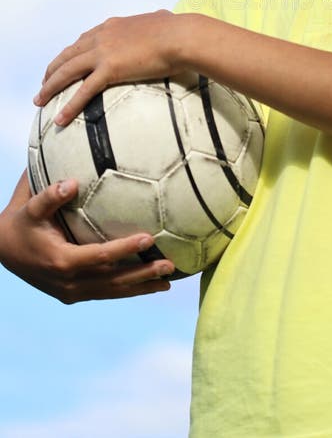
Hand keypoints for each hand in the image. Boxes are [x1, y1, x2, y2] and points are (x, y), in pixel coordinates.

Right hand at [0, 171, 174, 302]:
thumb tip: (73, 182)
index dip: (125, 248)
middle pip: (113, 281)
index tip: (149, 238)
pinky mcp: (73, 295)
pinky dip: (128, 291)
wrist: (2, 250)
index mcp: (61, 261)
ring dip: (141, 287)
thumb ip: (50, 195)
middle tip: (170, 265)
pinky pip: (106, 294)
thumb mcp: (30, 207)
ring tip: (169, 280)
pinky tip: (149, 286)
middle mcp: (69, 282)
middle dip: (143, 274)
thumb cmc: (20, 223)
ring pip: (112, 292)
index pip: (100, 256)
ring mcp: (71, 292)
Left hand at [33, 10, 180, 125]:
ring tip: (39, 102)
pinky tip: (60, 120)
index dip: (70, 54)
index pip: (83, 40)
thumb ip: (157, 20)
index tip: (63, 64)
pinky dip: (69, 106)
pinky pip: (83, 91)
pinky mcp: (109, 69)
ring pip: (67, 72)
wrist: (180, 36)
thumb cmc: (177, 29)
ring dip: (50, 88)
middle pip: (67, 55)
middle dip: (52, 71)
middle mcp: (102, 36)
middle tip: (43, 84)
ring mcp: (103, 52)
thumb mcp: (162, 19)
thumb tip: (165, 17)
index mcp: (112, 26)